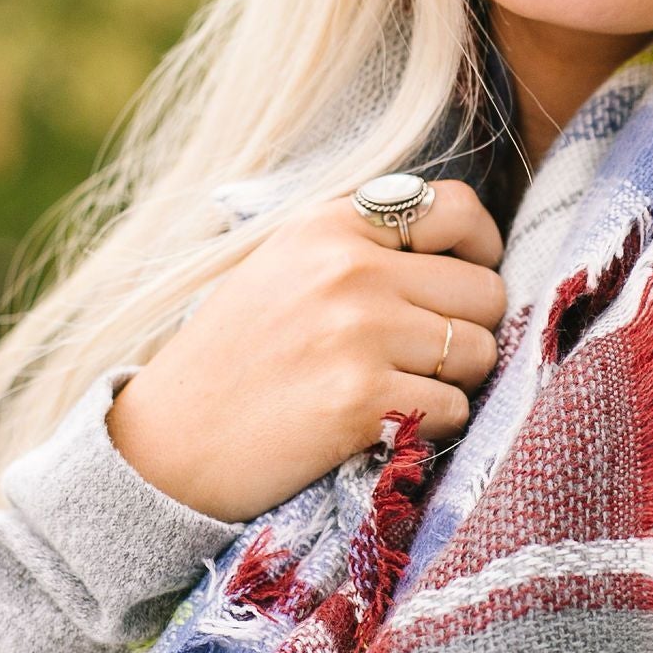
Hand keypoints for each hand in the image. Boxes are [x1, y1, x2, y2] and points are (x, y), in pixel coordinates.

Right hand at [106, 181, 506, 526]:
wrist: (167, 443)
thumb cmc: (232, 359)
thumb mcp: (285, 267)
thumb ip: (362, 248)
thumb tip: (462, 257)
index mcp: (330, 225)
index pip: (457, 208)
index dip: (481, 250)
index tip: (463, 285)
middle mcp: (350, 268)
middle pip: (484, 290)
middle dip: (469, 328)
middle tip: (426, 358)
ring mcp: (358, 333)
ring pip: (478, 352)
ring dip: (455, 381)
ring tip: (402, 390)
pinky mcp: (362, 399)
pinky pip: (454, 408)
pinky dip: (432, 426)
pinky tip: (384, 425)